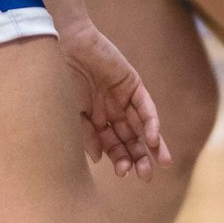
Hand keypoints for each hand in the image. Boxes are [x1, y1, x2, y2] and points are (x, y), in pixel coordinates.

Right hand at [59, 15, 168, 178]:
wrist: (67, 46)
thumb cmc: (62, 79)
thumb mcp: (72, 112)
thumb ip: (87, 134)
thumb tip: (99, 158)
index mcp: (94, 119)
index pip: (111, 145)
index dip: (119, 159)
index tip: (123, 173)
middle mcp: (110, 110)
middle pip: (129, 139)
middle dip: (138, 157)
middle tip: (146, 176)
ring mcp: (122, 97)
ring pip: (141, 126)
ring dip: (152, 144)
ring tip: (161, 163)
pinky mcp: (132, 84)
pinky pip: (145, 107)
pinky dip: (150, 123)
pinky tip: (152, 139)